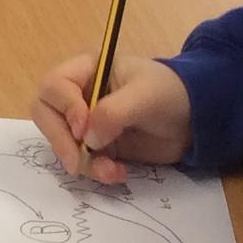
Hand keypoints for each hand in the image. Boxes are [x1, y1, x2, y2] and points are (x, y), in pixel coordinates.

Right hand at [32, 52, 193, 184]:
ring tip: (112, 171)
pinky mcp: (96, 146)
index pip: (54, 85)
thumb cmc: (171, 94)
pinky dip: (95, 172)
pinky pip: (81, 161)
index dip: (64, 108)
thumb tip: (87, 138)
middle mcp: (79, 94)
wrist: (195, 121)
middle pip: (46, 114)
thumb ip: (114, 112)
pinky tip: (118, 173)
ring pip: (61, 143)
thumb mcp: (145, 96)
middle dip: (60, 140)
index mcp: (87, 69)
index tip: (84, 129)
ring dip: (82, 162)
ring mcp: (85, 122)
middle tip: (77, 161)